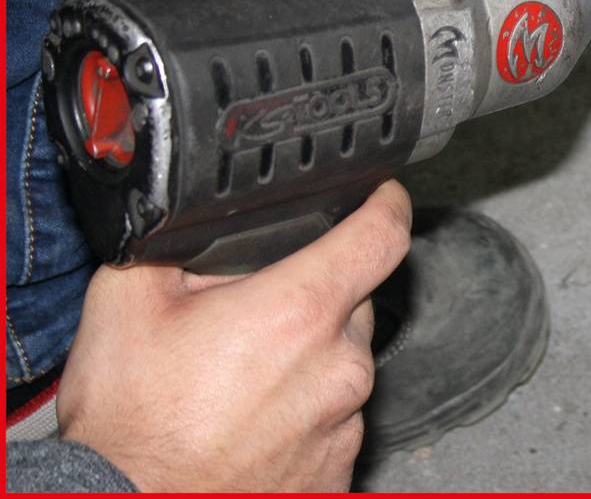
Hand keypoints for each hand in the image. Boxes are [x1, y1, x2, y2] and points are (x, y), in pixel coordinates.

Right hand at [56, 180, 412, 491]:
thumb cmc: (130, 427)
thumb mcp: (129, 302)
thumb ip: (183, 244)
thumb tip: (214, 226)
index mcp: (301, 311)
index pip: (382, 234)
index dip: (386, 204)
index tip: (383, 195)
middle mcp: (340, 367)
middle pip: (351, 302)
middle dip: (310, 296)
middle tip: (249, 316)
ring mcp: (345, 425)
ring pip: (341, 363)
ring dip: (305, 359)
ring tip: (237, 382)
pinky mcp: (339, 471)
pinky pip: (333, 420)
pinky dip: (302, 412)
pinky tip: (250, 423)